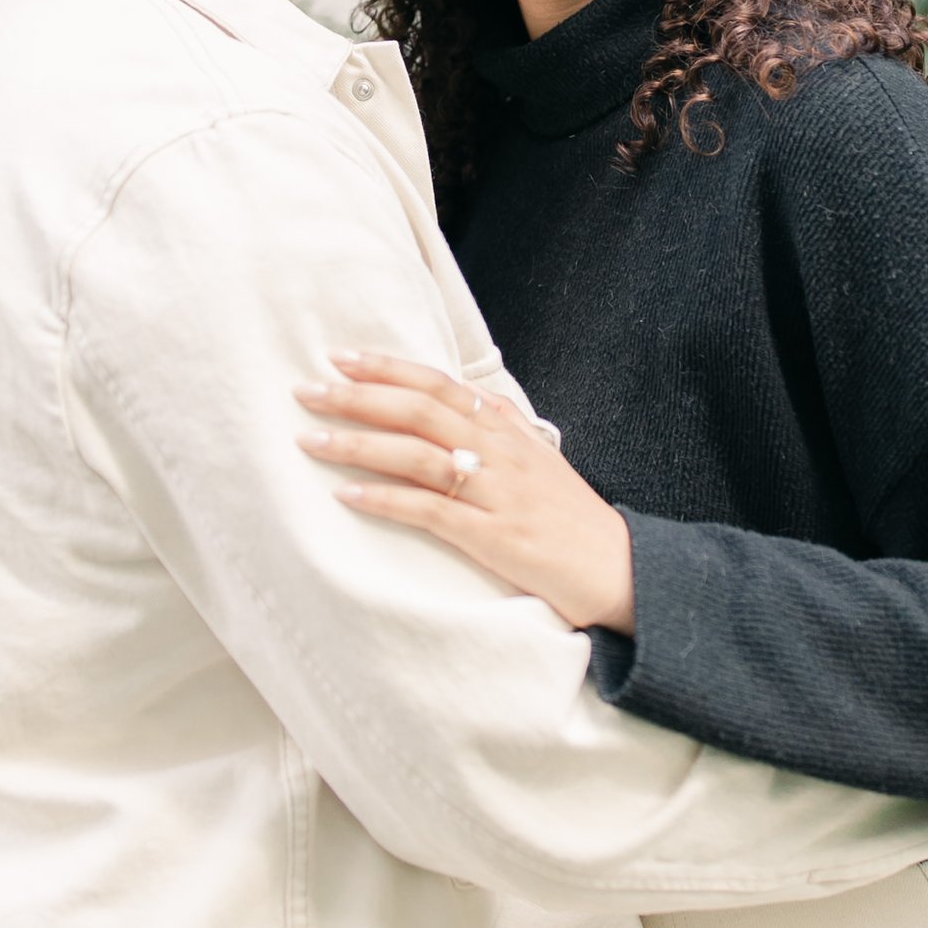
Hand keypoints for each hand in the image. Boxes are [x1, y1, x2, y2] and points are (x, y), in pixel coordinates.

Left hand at [296, 353, 636, 634]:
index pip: (440, 384)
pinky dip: (385, 500)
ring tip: (311, 439)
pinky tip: (348, 495)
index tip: (341, 357)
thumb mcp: (539, 459)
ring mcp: (497, 492)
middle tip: (307, 390)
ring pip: (418, 455)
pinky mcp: (493, 536)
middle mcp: (501, 451)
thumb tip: (460, 395)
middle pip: (420, 410)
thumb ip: (500, 425)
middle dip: (358, 397)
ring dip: (359, 444)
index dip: (388, 368)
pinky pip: (429, 510)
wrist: (620, 570)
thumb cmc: (571, 518)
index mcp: (508, 429)